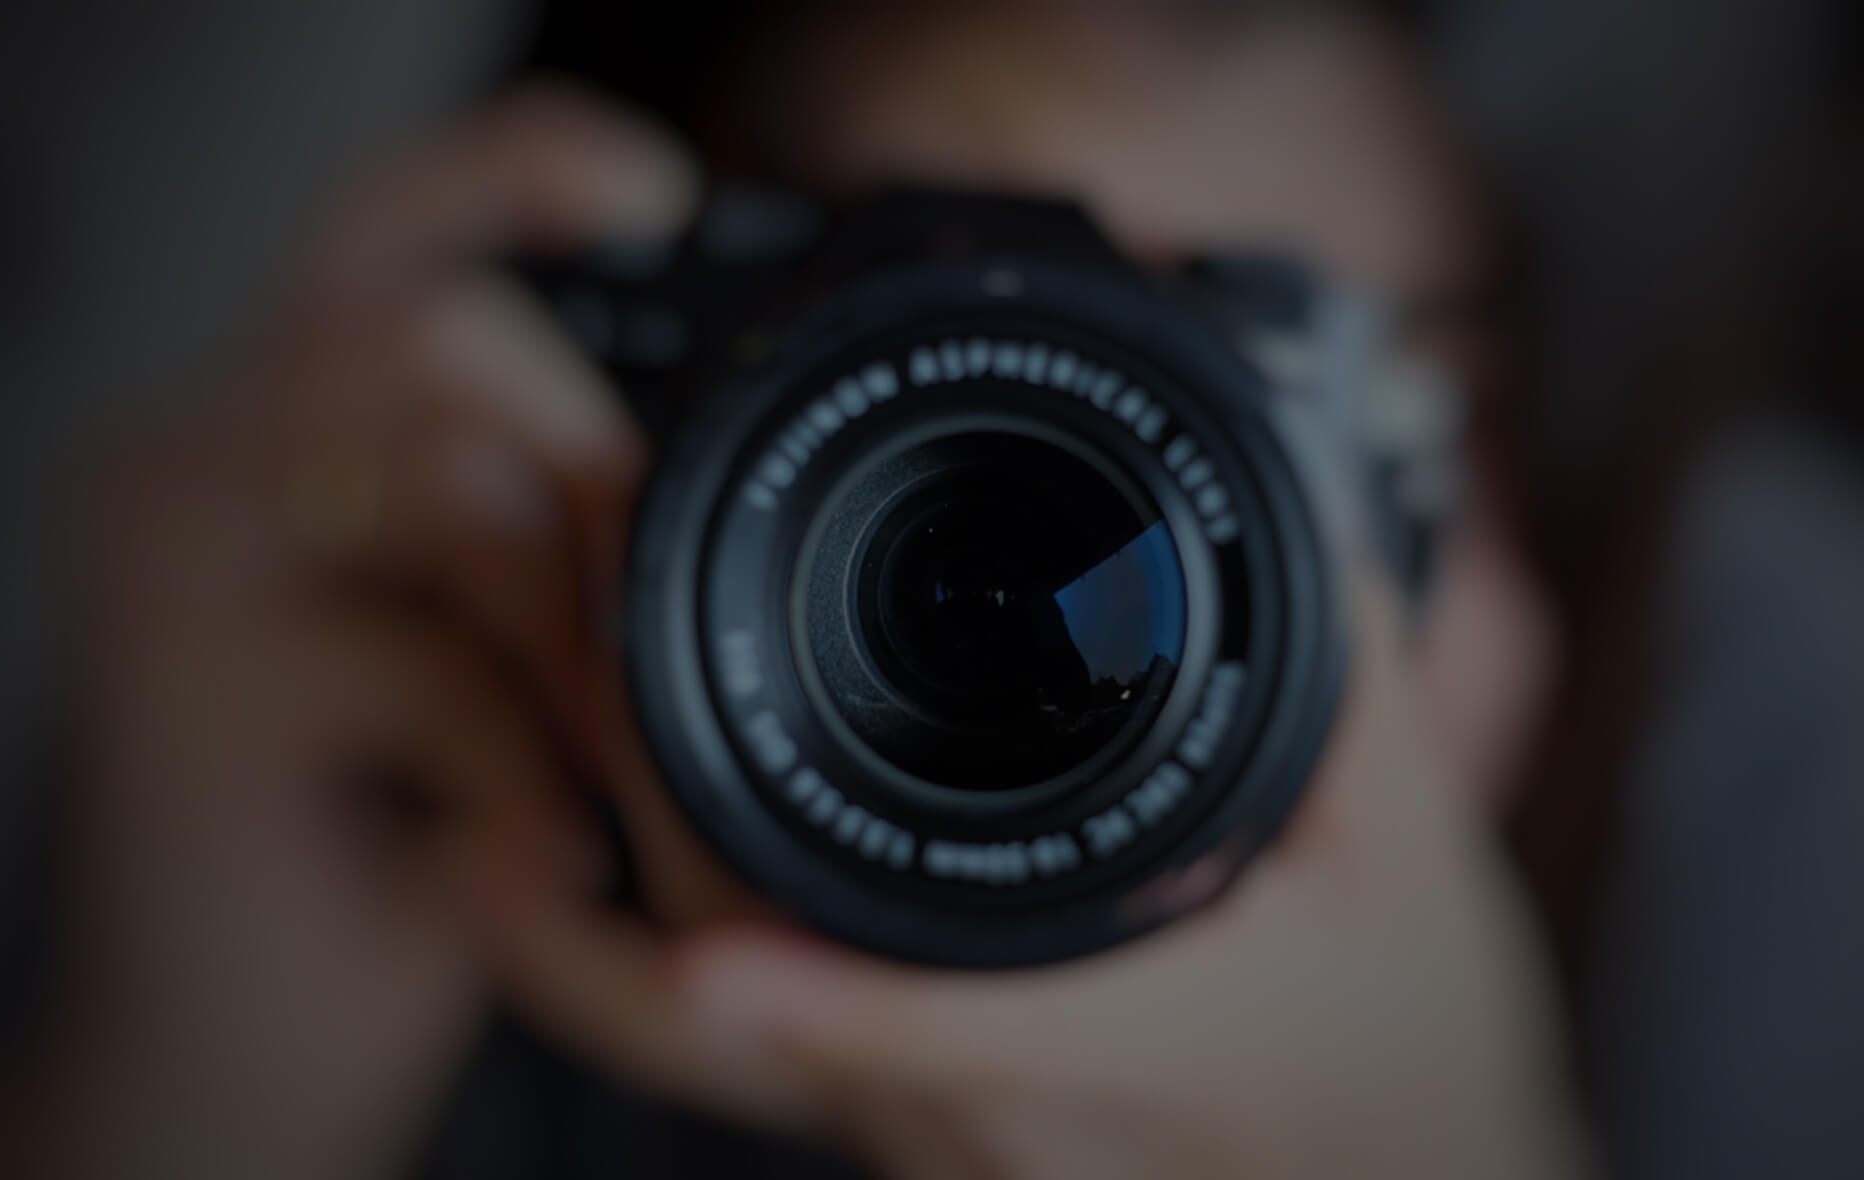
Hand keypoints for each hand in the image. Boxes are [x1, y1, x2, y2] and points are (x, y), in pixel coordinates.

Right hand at [24, 85, 703, 1179]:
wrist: (233, 1043)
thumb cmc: (386, 839)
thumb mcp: (474, 668)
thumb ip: (526, 543)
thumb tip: (654, 479)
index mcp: (279, 434)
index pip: (383, 236)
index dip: (508, 171)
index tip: (651, 188)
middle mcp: (202, 460)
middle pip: (436, 343)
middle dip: (587, 473)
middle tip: (640, 632)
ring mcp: (172, 566)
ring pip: (437, 480)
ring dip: (568, 622)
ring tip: (605, 758)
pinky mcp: (174, 697)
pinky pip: (417, 666)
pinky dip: (523, 761)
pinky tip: (556, 848)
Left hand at [485, 578, 1591, 1179]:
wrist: (1392, 1170)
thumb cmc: (1405, 1043)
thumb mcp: (1414, 864)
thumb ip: (1360, 699)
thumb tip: (1301, 526)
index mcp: (1154, 1055)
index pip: (974, 1037)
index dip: (838, 1004)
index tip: (706, 964)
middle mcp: (1014, 1123)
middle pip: (790, 1005)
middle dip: (664, 810)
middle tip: (593, 611)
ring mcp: (946, 1133)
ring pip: (741, 1015)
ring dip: (648, 833)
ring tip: (596, 647)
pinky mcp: (913, 1111)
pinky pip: (759, 1009)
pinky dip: (673, 890)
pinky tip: (633, 774)